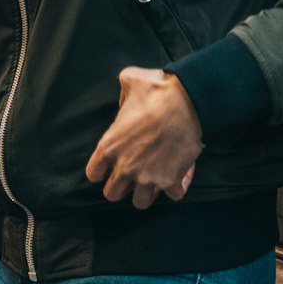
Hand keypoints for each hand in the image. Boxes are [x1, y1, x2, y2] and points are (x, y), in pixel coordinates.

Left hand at [85, 67, 202, 209]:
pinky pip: (171, 196)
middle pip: (112, 194)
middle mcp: (125, 167)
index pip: (93, 174)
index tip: (110, 164)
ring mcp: (148, 177)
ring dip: (146, 192)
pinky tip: (176, 177)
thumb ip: (122, 93)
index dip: (101, 169)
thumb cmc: (157, 89)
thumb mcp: (129, 80)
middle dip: (120, 185)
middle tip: (131, 173)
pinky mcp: (171, 181)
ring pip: (140, 202)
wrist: (189, 99)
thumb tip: (126, 99)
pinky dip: (174, 189)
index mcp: (110, 146)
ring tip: (152, 179)